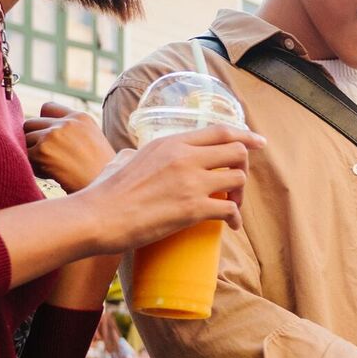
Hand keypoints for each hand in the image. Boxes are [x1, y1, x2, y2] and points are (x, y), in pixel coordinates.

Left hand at [25, 102, 114, 192]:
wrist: (104, 190)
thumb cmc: (100, 172)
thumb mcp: (92, 140)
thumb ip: (71, 130)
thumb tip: (41, 130)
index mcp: (81, 117)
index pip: (47, 107)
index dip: (44, 123)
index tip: (50, 139)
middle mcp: (67, 121)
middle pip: (31, 122)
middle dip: (35, 139)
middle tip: (49, 156)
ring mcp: (53, 134)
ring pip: (26, 138)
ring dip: (33, 153)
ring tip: (53, 166)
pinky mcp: (42, 150)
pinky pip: (25, 156)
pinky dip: (34, 167)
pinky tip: (52, 175)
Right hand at [80, 123, 265, 251]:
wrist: (98, 216)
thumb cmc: (105, 192)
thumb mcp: (124, 160)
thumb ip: (136, 154)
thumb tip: (131, 157)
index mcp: (170, 142)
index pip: (219, 131)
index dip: (245, 136)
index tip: (258, 142)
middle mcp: (185, 157)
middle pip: (237, 151)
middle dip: (243, 168)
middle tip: (236, 185)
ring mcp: (191, 182)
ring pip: (238, 178)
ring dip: (240, 194)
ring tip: (231, 206)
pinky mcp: (193, 208)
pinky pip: (231, 209)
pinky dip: (236, 218)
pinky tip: (231, 226)